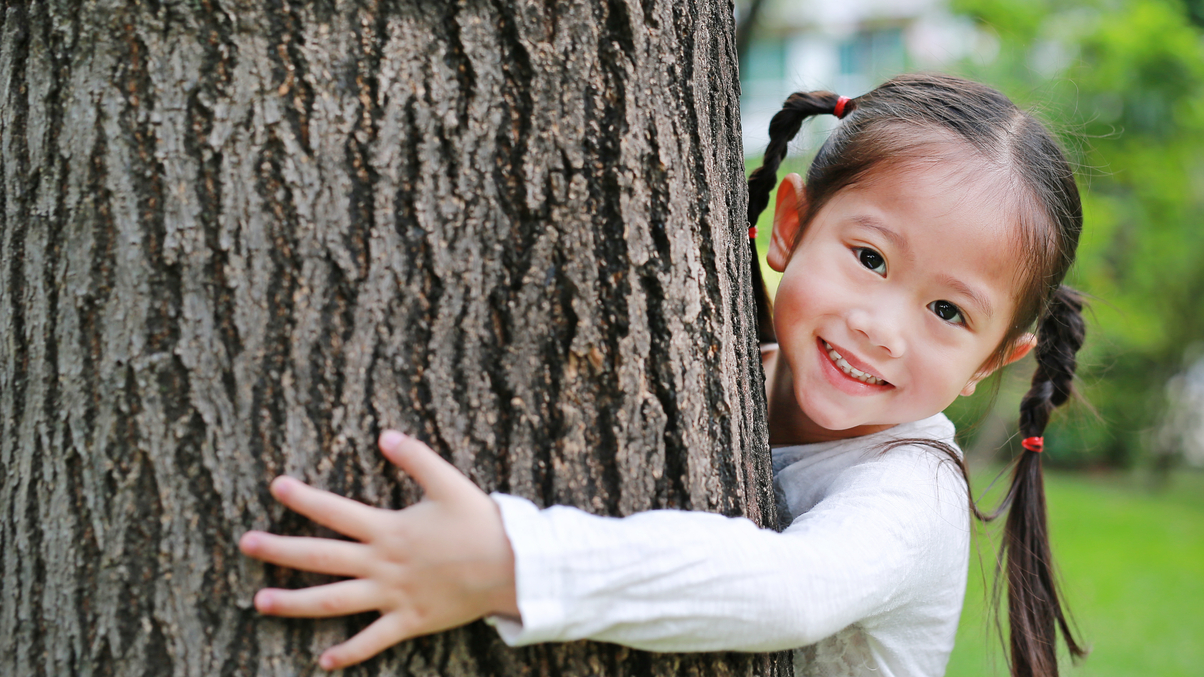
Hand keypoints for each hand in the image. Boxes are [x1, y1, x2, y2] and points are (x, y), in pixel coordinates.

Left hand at [239, 431, 518, 670]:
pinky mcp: (409, 620)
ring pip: (333, 602)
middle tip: (246, 544)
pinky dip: (349, 654)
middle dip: (280, 550)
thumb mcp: (449, 483)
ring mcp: (393, 595)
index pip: (336, 511)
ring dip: (294, 603)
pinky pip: (373, 641)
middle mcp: (383, 564)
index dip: (304, 499)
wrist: (511, 566)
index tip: (276, 487)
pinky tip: (324, 663)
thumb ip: (416, 458)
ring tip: (260, 602)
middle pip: (321, 557)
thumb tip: (385, 435)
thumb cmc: (480, 523)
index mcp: (389, 529)